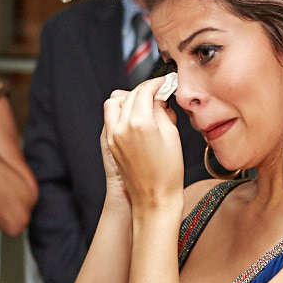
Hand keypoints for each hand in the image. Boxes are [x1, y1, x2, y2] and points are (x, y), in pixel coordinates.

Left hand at [103, 76, 183, 207]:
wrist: (154, 199)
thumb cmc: (168, 173)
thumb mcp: (172, 136)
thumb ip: (163, 112)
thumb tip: (159, 100)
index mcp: (139, 123)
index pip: (145, 91)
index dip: (156, 84)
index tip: (164, 83)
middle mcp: (122, 127)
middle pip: (129, 95)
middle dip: (144, 90)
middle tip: (158, 92)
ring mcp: (113, 136)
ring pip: (113, 103)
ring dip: (128, 98)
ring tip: (144, 103)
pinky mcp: (110, 144)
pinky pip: (110, 118)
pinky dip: (121, 111)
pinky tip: (136, 117)